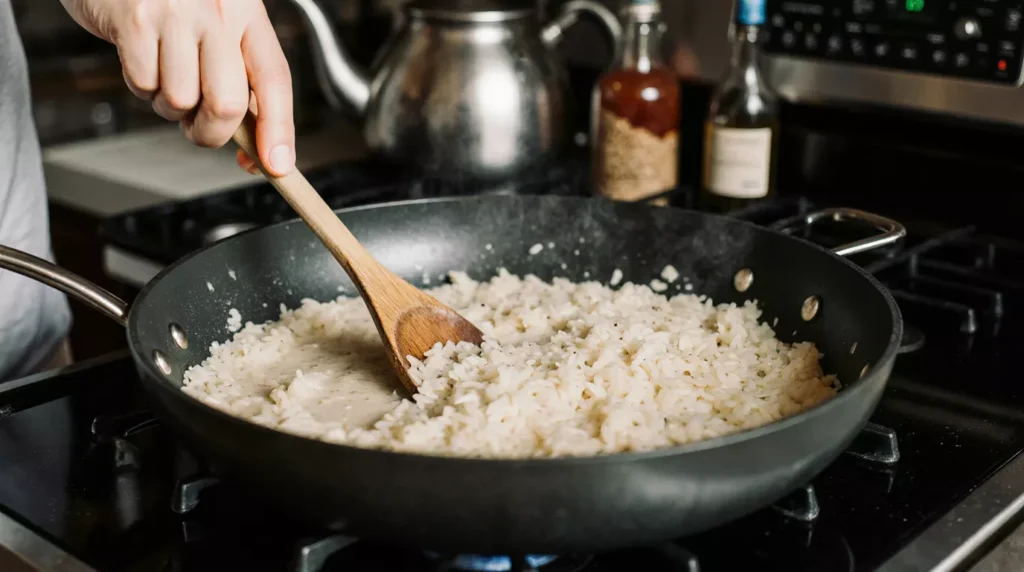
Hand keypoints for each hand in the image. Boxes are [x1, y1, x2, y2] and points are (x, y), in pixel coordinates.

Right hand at [60, 0, 294, 175]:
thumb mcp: (217, 25)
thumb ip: (239, 76)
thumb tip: (258, 146)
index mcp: (248, 13)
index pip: (275, 79)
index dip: (279, 129)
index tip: (278, 165)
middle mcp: (219, 11)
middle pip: (229, 104)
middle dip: (211, 133)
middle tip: (199, 128)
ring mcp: (176, 14)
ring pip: (181, 101)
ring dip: (168, 106)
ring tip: (164, 73)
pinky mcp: (135, 20)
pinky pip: (143, 83)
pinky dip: (140, 84)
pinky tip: (141, 56)